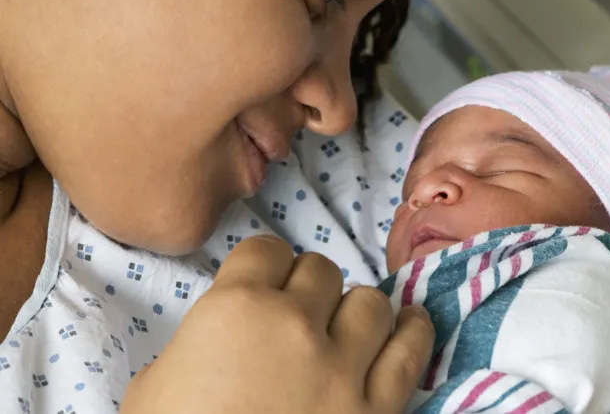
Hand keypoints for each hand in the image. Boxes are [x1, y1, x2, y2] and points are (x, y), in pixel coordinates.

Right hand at [121, 235, 433, 413]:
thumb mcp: (156, 383)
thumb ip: (202, 340)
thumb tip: (227, 336)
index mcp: (236, 308)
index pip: (266, 251)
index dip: (263, 268)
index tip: (262, 285)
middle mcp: (296, 325)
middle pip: (321, 271)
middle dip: (308, 288)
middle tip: (298, 316)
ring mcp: (344, 368)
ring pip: (372, 303)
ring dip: (356, 311)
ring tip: (347, 329)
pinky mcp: (378, 410)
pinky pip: (410, 352)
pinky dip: (413, 332)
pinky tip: (409, 325)